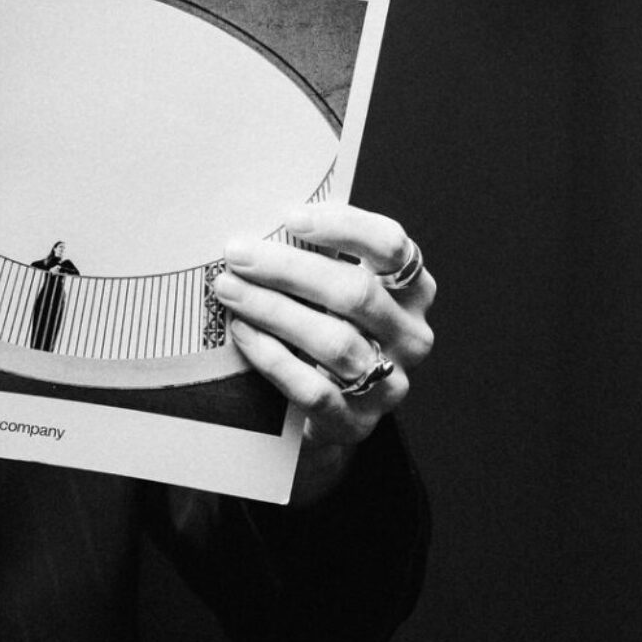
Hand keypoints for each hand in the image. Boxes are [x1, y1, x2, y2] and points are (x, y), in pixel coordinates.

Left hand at [212, 205, 434, 501]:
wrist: (325, 413)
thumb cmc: (324, 328)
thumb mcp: (330, 290)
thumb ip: (314, 257)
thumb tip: (260, 224)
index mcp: (412, 291)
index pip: (391, 247)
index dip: (343, 227)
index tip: (290, 217)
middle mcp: (410, 335)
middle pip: (356, 293)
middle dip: (289, 270)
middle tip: (238, 254)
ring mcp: (390, 383)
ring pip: (335, 341)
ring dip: (274, 310)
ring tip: (229, 289)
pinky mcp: (357, 423)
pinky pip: (315, 389)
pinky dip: (274, 357)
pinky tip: (243, 332)